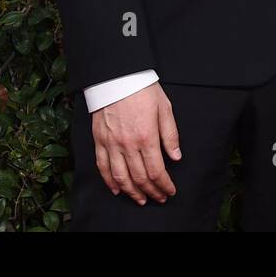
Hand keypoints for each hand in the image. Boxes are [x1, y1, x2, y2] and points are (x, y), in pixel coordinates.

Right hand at [91, 81, 181, 205]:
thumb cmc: (143, 90)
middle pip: (140, 178)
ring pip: (120, 177)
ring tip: (141, 199)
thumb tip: (176, 158)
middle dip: (152, 192)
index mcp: (147, 136)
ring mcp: (111, 144)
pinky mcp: (99, 140)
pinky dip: (109, 181)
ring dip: (132, 192)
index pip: (157, 170)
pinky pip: (103, 167)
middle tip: (159, 198)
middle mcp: (128, 144)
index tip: (170, 191)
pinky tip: (117, 189)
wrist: (118, 76)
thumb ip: (170, 135)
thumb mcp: (165, 109)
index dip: (164, 185)